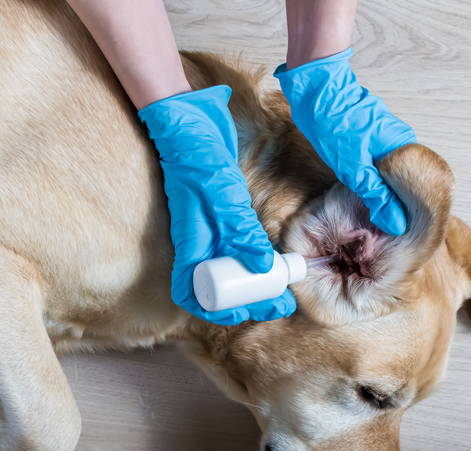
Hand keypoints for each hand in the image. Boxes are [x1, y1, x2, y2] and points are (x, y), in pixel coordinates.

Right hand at [138, 85, 296, 324]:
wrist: (187, 118)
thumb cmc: (195, 155)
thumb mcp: (220, 194)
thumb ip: (239, 230)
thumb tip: (261, 268)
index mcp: (189, 242)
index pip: (191, 292)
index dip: (214, 310)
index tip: (243, 313)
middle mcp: (197, 240)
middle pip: (217, 284)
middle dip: (247, 298)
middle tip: (279, 301)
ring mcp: (208, 226)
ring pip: (229, 265)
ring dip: (254, 279)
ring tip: (283, 284)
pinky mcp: (220, 211)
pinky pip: (236, 242)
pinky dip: (252, 253)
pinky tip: (271, 255)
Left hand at [275, 48, 415, 234]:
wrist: (316, 85)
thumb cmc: (333, 121)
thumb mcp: (353, 167)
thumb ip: (376, 195)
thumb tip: (396, 223)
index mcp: (402, 148)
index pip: (416, 191)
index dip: (405, 212)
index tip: (395, 232)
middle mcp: (401, 140)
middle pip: (405, 183)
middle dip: (393, 205)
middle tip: (379, 227)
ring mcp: (387, 135)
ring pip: (389, 173)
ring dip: (380, 191)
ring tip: (369, 212)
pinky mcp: (372, 133)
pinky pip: (378, 162)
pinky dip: (370, 176)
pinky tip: (359, 187)